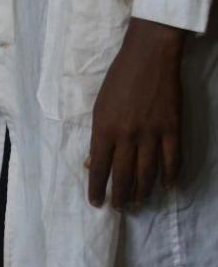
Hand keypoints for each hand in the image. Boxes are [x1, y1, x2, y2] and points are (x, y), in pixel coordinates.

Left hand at [88, 18, 184, 209]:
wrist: (148, 57)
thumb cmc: (118, 79)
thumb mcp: (99, 106)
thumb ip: (98, 135)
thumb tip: (93, 163)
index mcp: (105, 128)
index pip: (99, 167)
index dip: (97, 188)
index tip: (96, 203)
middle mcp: (127, 135)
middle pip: (123, 175)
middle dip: (119, 196)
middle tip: (118, 209)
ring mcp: (152, 133)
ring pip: (148, 172)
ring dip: (142, 191)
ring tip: (138, 203)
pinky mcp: (173, 128)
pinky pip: (173, 159)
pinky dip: (170, 176)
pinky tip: (167, 187)